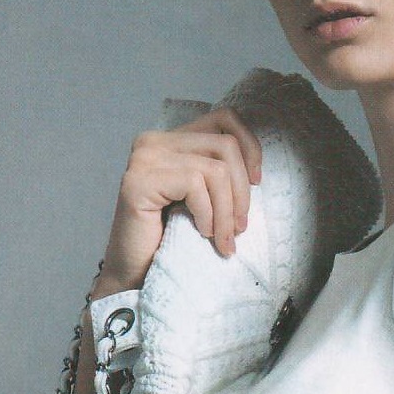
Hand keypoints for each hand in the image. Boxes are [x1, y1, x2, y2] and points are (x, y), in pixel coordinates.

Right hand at [101, 109, 262, 288]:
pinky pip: (195, 185)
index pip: (224, 118)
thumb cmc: (171, 241)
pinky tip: (201, 232)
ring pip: (215, 170)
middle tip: (239, 228)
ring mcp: (144, 158)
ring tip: (223, 239)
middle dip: (242, 192)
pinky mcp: (139, 180)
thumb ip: (218, 172)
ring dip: (226, 212)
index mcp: (172, 140)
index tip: (256, 182)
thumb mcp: (204, 199)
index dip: (250, 146)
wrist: (136, 275)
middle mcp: (154, 141)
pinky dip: (207, 215)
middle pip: (225, 146)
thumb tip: (256, 169)